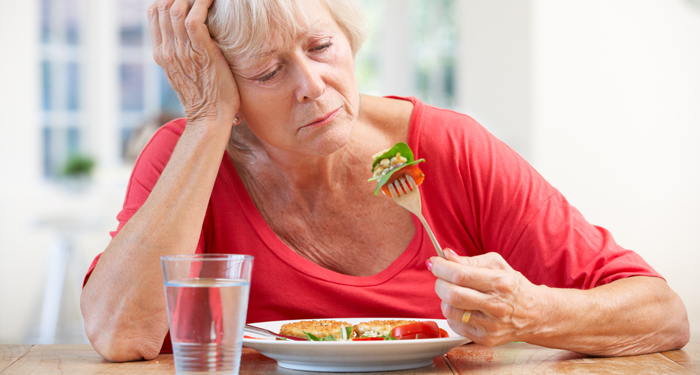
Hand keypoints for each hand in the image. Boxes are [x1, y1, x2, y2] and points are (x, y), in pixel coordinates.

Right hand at [148, 0, 239, 125]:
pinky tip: (213, 1)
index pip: (154, 13)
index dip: (167, 0)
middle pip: (163, 7)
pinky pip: (195, 19)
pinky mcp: (200, 52)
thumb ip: (180, 55)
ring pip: (176, 9)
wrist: (210, 118)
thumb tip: (189, 38)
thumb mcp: (183, 74)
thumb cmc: (205, 98)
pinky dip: (203, 4)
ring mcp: (182, 51)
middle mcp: (167, 50)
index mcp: (161, 53)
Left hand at [429, 249, 545, 345]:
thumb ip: (469, 260)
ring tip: (454, 294)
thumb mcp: (496, 265)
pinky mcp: (485, 338)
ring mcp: (491, 325)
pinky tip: (463, 308)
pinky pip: (455, 325)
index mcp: (500, 282)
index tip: (434, 263)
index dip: (441, 268)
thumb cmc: (513, 287)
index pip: (460, 275)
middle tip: (442, 278)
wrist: (535, 314)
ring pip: (450, 311)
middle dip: (439, 283)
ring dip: (445, 299)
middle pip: (452, 295)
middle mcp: (496, 305)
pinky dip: (453, 314)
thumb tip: (446, 255)